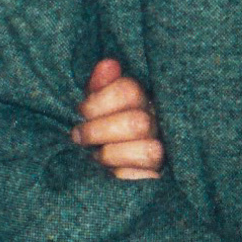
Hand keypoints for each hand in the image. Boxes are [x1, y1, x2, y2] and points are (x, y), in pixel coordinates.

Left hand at [71, 57, 165, 179]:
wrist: (104, 170)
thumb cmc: (98, 130)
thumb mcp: (94, 104)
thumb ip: (99, 85)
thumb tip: (109, 64)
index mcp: (142, 99)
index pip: (130, 91)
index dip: (99, 102)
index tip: (81, 111)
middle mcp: (158, 123)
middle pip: (137, 122)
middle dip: (99, 131)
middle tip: (78, 136)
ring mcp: (163, 151)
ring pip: (148, 150)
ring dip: (111, 154)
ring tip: (95, 156)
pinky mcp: (158, 177)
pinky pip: (146, 177)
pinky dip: (122, 174)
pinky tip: (109, 173)